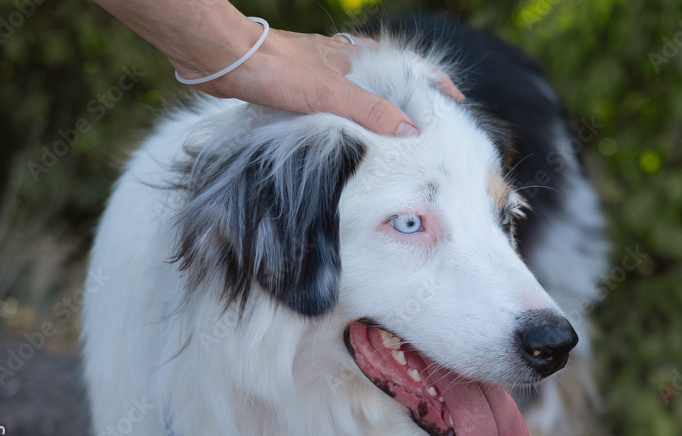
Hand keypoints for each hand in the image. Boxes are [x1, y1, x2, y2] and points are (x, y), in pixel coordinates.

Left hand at [180, 28, 464, 136]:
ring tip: (396, 130)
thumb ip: (370, 111)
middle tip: (429, 121)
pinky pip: (340, 97)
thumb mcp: (329, 94)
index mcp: (360, 59)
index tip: (455, 100)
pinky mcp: (302, 82)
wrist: (226, 59)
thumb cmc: (276, 71)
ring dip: (384, 104)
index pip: (412, 67)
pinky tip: (346, 127)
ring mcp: (324, 69)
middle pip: (393, 76)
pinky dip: (353, 110)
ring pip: (366, 86)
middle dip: (414, 96)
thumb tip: (410, 131)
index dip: (436, 82)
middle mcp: (346, 60)